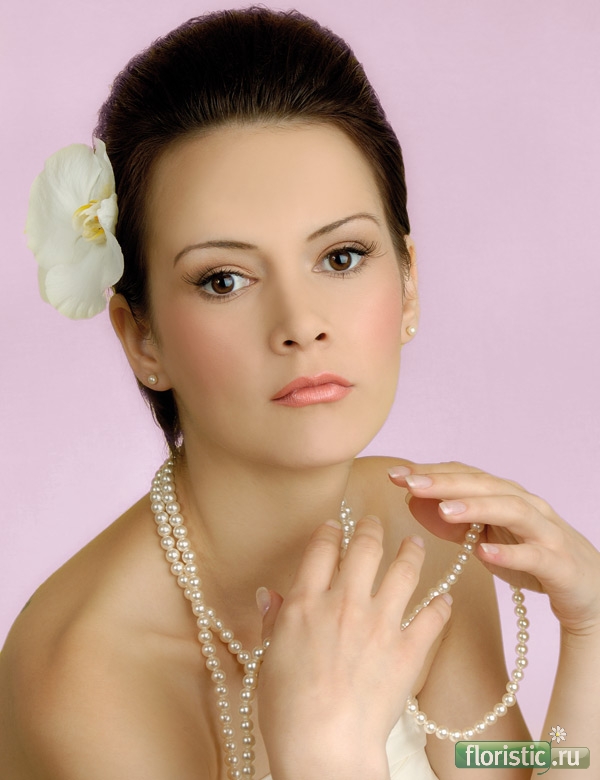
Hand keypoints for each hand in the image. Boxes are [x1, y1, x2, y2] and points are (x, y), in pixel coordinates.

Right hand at [256, 516, 450, 778]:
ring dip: (411, 552)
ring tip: (414, 544)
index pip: (322, 548)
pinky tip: (445, 599)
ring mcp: (380, 625)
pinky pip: (432, 618)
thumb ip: (272, 621)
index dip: (331, 530)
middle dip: (372, 528)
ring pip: (404, 571)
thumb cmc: (288, 709)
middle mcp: (344, 603)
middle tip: (376, 522)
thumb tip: (267, 594)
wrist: (324, 748)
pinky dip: (441, 606)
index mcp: (306, 602)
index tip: (337, 525)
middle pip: (366, 548)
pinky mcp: (407, 651)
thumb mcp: (268, 658)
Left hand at [388, 461, 599, 636]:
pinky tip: (484, 551)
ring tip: (443, 510)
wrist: (589, 591)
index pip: (465, 474)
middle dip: (444, 482)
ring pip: (511, 509)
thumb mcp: (486, 538)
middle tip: (409, 482)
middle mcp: (527, 505)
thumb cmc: (532, 559)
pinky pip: (535, 555)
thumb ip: (453, 520)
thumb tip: (413, 500)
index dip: (430, 472)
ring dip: (476, 507)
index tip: (394, 473)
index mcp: (506, 496)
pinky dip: (510, 552)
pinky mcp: (560, 563)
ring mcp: (546, 532)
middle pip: (484, 485)